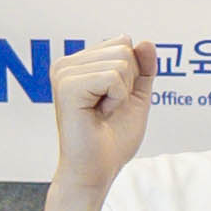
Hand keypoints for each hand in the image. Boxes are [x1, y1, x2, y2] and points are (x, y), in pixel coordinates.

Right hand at [53, 37, 154, 191]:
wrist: (98, 169)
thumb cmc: (114, 137)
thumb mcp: (136, 96)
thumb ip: (143, 69)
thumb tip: (146, 41)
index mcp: (78, 63)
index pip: (123, 43)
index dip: (131, 75)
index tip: (113, 100)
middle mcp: (66, 64)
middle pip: (123, 49)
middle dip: (128, 83)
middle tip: (108, 108)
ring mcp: (64, 73)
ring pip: (121, 62)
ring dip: (122, 93)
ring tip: (102, 112)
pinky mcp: (67, 86)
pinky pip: (113, 77)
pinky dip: (117, 98)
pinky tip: (99, 114)